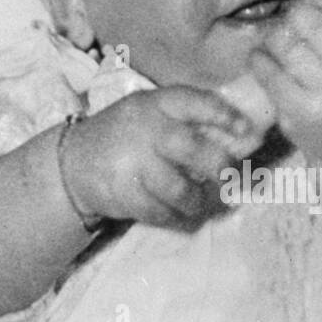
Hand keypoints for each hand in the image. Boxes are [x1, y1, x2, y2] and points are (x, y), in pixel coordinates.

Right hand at [59, 88, 260, 229]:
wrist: (74, 162)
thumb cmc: (128, 136)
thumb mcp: (151, 114)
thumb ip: (189, 122)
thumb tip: (243, 138)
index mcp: (156, 104)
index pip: (195, 102)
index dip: (224, 115)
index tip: (246, 130)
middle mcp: (145, 129)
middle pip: (192, 149)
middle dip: (219, 167)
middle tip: (229, 178)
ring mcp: (132, 162)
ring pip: (180, 189)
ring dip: (198, 201)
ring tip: (200, 202)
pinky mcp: (124, 193)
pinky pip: (161, 213)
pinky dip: (177, 218)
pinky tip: (179, 215)